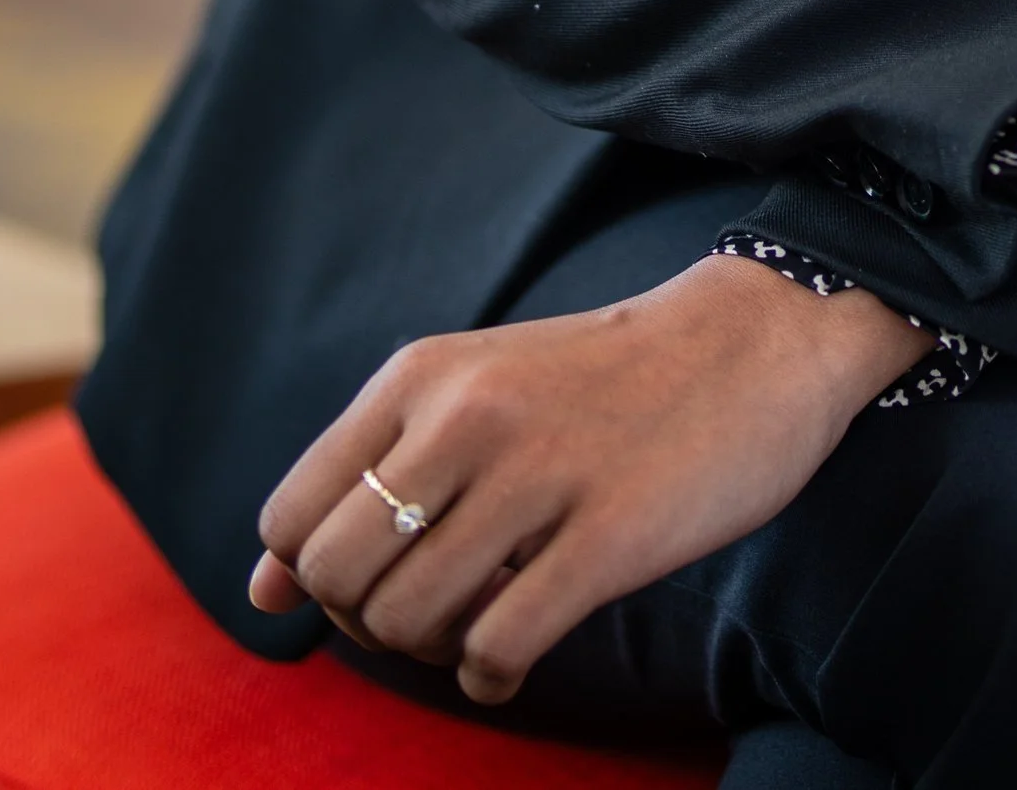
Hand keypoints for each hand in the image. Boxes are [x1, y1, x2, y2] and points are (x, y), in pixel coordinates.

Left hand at [247, 255, 929, 703]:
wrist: (757, 338)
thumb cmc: (604, 381)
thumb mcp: (472, 392)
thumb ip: (366, 475)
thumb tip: (260, 595)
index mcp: (422, 375)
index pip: (291, 515)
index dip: (315, 576)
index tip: (379, 576)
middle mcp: (466, 415)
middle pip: (337, 575)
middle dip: (367, 622)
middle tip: (430, 610)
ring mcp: (539, 473)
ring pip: (408, 618)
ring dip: (432, 652)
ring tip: (479, 627)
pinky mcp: (610, 534)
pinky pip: (497, 647)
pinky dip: (488, 679)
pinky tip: (515, 661)